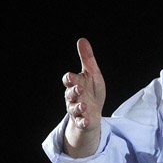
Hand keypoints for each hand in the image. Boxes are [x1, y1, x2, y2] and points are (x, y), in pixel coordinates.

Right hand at [62, 38, 106, 156]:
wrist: (94, 113)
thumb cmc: (92, 91)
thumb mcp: (92, 74)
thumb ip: (87, 59)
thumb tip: (82, 40)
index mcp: (75, 84)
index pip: (68, 80)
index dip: (69, 79)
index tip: (72, 76)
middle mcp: (73, 97)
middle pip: (70, 94)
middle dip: (73, 91)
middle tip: (79, 89)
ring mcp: (76, 110)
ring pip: (74, 108)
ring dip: (78, 107)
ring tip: (84, 105)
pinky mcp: (82, 121)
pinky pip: (81, 122)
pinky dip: (83, 122)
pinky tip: (86, 121)